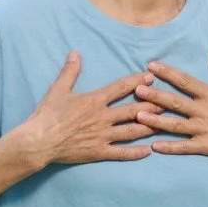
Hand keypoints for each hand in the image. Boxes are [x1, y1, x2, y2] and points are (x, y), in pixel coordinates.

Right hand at [9, 53, 154, 167]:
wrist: (38, 141)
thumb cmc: (46, 115)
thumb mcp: (58, 90)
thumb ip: (70, 71)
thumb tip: (75, 53)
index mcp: (94, 100)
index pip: (121, 88)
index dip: (138, 80)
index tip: (152, 76)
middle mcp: (103, 117)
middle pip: (134, 110)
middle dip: (153, 105)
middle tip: (169, 102)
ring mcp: (103, 136)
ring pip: (132, 131)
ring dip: (150, 127)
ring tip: (166, 124)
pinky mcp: (99, 152)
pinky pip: (122, 153)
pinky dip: (136, 153)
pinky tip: (149, 151)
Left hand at [136, 50, 207, 165]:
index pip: (186, 81)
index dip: (167, 72)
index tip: (151, 66)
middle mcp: (206, 112)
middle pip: (176, 102)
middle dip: (155, 95)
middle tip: (137, 89)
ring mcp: (206, 131)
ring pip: (176, 125)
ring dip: (156, 120)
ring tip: (138, 115)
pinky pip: (185, 148)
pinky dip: (170, 148)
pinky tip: (154, 146)